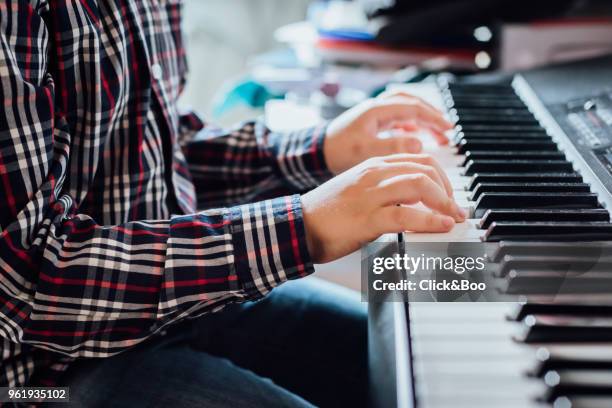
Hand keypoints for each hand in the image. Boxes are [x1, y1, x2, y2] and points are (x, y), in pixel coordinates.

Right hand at [301, 154, 465, 262]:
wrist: (298, 225)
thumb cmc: (326, 213)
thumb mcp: (358, 192)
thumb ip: (383, 191)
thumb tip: (411, 204)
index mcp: (372, 165)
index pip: (418, 159)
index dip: (441, 176)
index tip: (448, 195)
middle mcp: (374, 174)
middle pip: (425, 168)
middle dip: (448, 188)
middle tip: (455, 209)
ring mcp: (371, 194)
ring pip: (420, 184)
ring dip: (445, 202)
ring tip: (453, 217)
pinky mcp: (367, 217)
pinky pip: (407, 214)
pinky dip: (430, 220)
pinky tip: (440, 225)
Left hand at [323, 91, 453, 173]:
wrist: (314, 152)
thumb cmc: (336, 151)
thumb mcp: (365, 150)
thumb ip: (392, 146)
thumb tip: (419, 143)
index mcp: (376, 110)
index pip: (413, 107)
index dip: (433, 118)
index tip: (448, 129)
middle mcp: (376, 108)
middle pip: (411, 103)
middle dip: (431, 115)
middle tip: (447, 129)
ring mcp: (373, 114)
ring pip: (404, 109)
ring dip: (422, 118)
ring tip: (436, 134)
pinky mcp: (370, 123)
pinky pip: (396, 118)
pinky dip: (409, 124)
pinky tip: (414, 136)